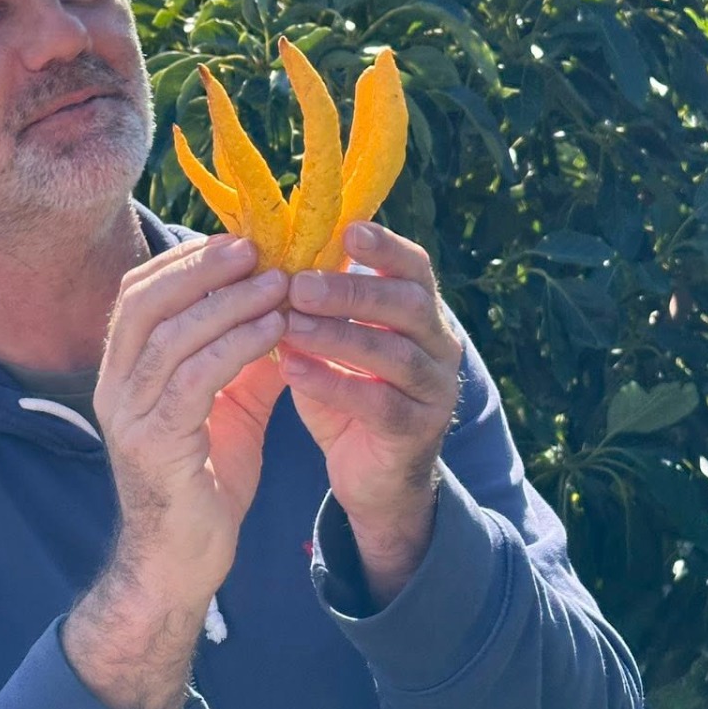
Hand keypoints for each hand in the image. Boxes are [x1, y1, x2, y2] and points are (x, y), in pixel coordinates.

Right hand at [94, 234, 288, 606]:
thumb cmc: (204, 482)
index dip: (184, 260)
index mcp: (124, 371)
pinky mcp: (154, 447)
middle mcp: (115, 387)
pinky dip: (236, 346)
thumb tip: (286, 302)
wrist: (182, 563)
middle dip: (201, 268)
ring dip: (228, 302)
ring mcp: (128, 417)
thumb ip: (247, 356)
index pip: (138, 293)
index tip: (237, 240)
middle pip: (145, 303)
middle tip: (255, 248)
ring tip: (278, 283)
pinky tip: (274, 330)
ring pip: (171, 336)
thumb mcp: (229, 404)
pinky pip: (194, 380)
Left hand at [277, 221, 461, 542]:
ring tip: (289, 325)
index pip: (415, 268)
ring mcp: (434, 391)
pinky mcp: (417, 432)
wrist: (373, 477)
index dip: (386, 247)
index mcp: (421, 314)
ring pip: (394, 355)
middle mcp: (439, 346)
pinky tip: (295, 371)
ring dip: (338, 336)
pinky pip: (379, 404)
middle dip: (352, 291)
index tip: (347, 231)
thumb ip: (317, 306)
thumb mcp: (334, 343)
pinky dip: (334, 384)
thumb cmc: (348, 394)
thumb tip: (268, 256)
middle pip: (408, 305)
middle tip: (300, 284)